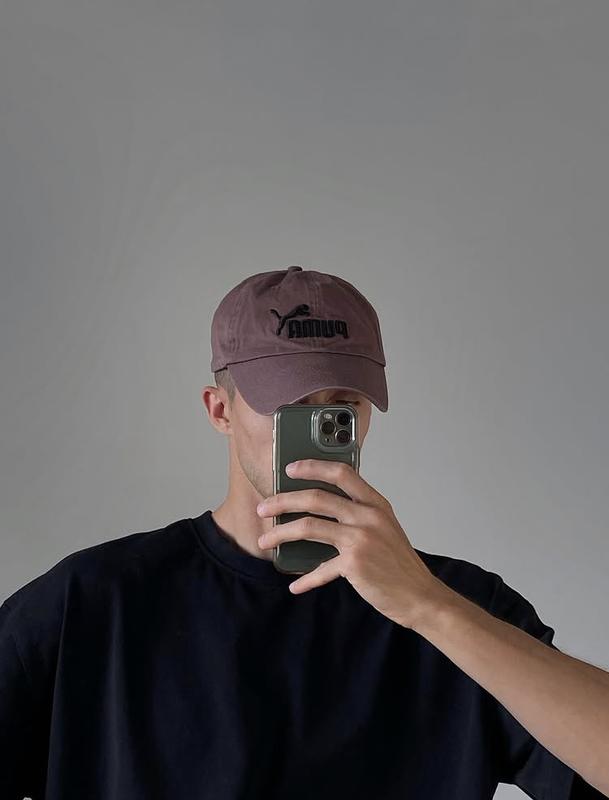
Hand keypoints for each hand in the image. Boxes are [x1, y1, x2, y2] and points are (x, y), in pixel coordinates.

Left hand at [256, 458, 452, 629]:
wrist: (420, 595)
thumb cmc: (399, 563)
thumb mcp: (384, 527)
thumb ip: (359, 514)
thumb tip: (319, 509)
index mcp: (376, 503)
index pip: (342, 472)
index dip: (313, 467)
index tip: (291, 468)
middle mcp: (368, 516)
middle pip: (316, 498)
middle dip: (283, 500)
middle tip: (264, 506)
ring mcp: (361, 539)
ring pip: (309, 527)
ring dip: (280, 533)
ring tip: (264, 540)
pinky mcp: (354, 564)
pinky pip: (320, 568)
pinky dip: (305, 579)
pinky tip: (295, 585)